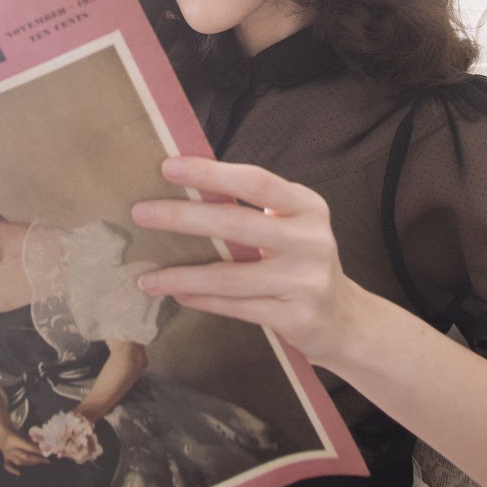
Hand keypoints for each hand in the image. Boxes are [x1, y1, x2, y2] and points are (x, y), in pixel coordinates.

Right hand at [0, 432, 48, 475]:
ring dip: (30, 463)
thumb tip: (44, 445)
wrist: (1, 434)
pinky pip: (7, 466)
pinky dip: (12, 470)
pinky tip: (19, 473)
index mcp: (16, 440)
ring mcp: (8, 455)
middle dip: (37, 459)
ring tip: (39, 463)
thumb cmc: (15, 433)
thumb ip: (33, 439)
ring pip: (19, 462)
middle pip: (25, 456)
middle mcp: (11, 449)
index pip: (29, 447)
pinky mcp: (5, 459)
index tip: (46, 453)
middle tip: (46, 461)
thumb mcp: (24, 434)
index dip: (38, 451)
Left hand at [132, 155, 360, 369]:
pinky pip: (236, 308)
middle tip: (141, 213)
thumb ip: (250, 210)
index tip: (168, 166)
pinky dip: (203, 300)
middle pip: (235, 223)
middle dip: (182, 217)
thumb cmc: (302, 261)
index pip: (255, 181)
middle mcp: (310, 240)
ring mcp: (304, 281)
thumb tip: (185, 189)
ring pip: (229, 275)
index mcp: (307, 206)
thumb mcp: (290, 226)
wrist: (344, 320)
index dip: (211, 173)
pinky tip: (178, 295)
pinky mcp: (295, 317)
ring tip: (147, 277)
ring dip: (182, 275)